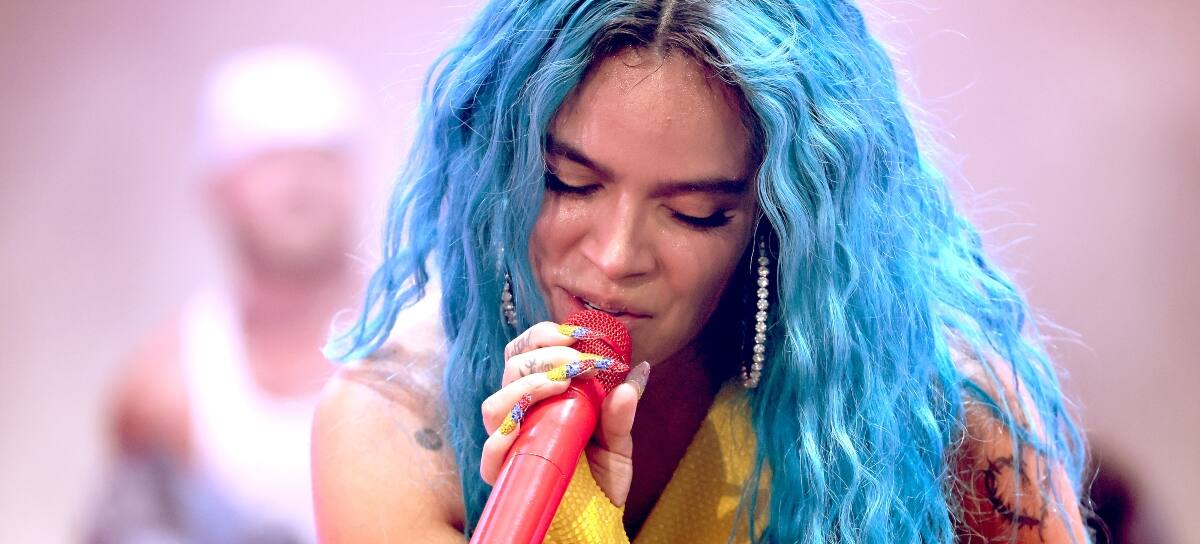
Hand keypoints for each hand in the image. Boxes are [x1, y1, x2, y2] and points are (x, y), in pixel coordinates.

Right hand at [480, 321, 650, 506]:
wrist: (598, 520)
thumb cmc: (602, 478)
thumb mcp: (619, 441)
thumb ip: (622, 410)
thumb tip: (636, 371)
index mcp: (542, 397)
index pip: (526, 353)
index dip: (545, 336)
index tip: (578, 335)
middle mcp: (521, 415)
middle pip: (510, 369)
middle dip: (543, 355)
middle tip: (576, 360)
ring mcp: (511, 443)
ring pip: (495, 404)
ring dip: (526, 386)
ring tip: (560, 382)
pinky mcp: (506, 474)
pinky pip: (491, 452)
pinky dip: (502, 435)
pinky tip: (521, 426)